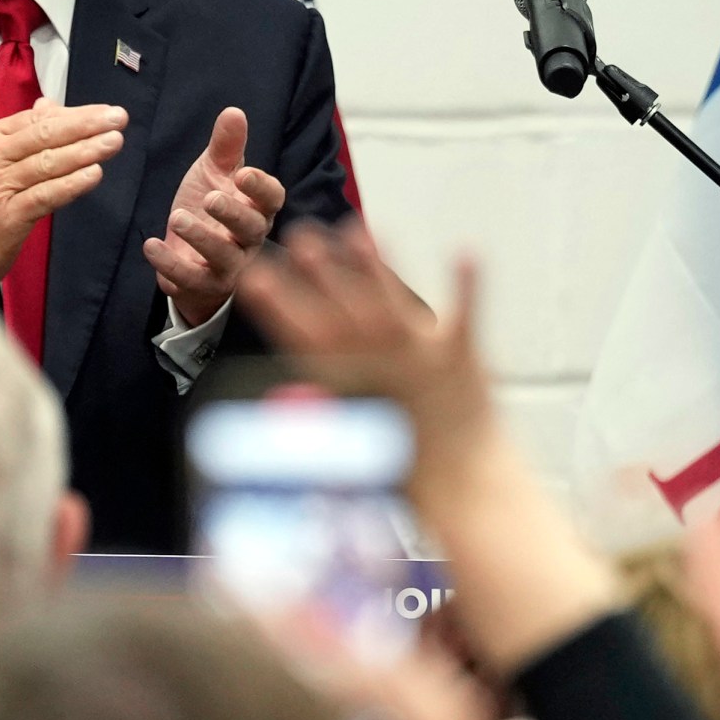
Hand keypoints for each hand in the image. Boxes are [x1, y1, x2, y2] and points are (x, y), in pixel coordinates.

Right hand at [0, 100, 125, 288]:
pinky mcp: (7, 216)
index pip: (38, 119)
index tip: (107, 111)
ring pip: (47, 162)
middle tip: (118, 119)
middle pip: (44, 135)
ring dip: (84, 151)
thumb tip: (50, 106)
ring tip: (113, 142)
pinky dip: (71, 184)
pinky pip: (45, 195)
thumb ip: (25, 134)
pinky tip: (94, 174)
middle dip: (85, 125)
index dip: (76, 114)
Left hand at [144, 108, 286, 326]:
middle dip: (232, 213)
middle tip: (211, 198)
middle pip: (251, 229)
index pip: (273, 198)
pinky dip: (170, 263)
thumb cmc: (210, 209)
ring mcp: (228, 266)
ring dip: (201, 238)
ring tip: (178, 217)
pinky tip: (151, 244)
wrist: (190, 254)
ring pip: (223, 257)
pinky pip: (190, 278)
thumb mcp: (215, 173)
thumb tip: (234, 111)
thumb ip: (226, 146)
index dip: (261, 188)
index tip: (244, 173)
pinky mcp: (202, 284)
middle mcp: (249, 240)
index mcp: (258, 209)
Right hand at [237, 219, 479, 465]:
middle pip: (341, 310)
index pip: (299, 337)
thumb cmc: (404, 469)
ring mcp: (420, 358)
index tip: (252, 275)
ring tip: (356, 231)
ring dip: (373, 265)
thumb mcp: (352, 437)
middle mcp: (378, 366)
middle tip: (298, 238)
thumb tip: (289, 389)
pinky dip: (467, 283)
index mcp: (346, 388)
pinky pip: (466, 312)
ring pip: (390, 301)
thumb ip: (322, 405)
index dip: (273, 303)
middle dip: (319, 272)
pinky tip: (465, 251)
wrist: (462, 489)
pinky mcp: (462, 357)